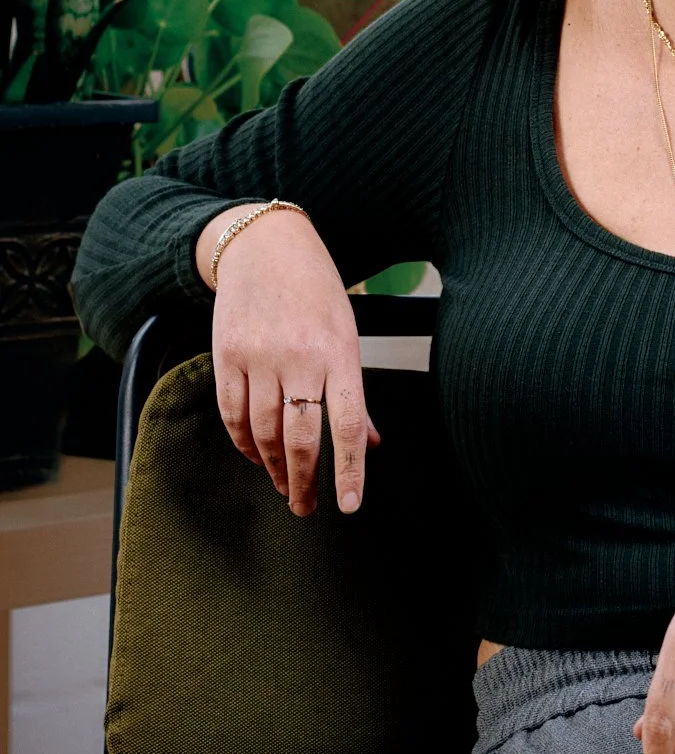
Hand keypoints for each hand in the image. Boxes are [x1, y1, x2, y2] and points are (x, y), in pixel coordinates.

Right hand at [199, 206, 379, 515]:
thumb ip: (353, 390)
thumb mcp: (346, 332)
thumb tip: (370, 443)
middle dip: (304, 481)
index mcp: (339, 350)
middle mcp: (298, 355)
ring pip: (263, 431)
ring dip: (273, 467)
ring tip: (284, 485)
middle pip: (300, 437)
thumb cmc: (316, 290)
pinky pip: (232, 413)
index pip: (347, 423)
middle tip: (307, 508)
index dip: (348, 469)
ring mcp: (258, 355)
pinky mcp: (225, 354)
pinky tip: (255, 455)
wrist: (265, 245)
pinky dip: (243, 441)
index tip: (347, 506)